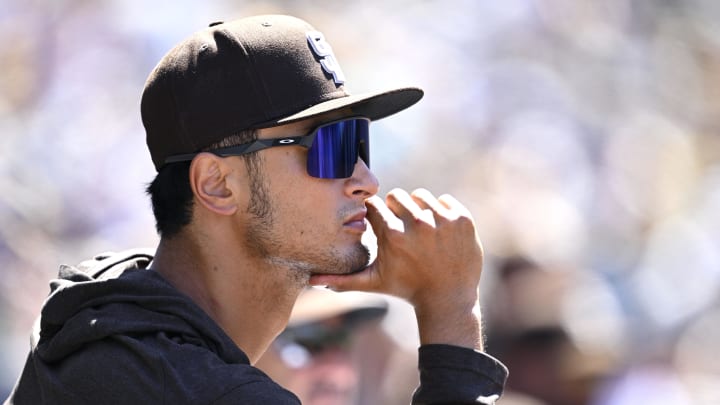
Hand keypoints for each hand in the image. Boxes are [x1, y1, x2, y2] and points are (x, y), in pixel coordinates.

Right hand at [309, 188, 484, 348]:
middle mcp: (418, 224)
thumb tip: (311, 282)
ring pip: (421, 196)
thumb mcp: (373, 283)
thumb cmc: (406, 289)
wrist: (447, 299)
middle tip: (403, 230)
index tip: (383, 228)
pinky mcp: (462, 219)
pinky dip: (442, 212)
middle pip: (398, 196)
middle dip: (397, 210)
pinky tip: (440, 233)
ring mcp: (442, 220)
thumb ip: (342, 279)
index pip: (376, 206)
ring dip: (419, 210)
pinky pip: (445, 200)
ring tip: (422, 232)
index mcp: (392, 235)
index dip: (377, 216)